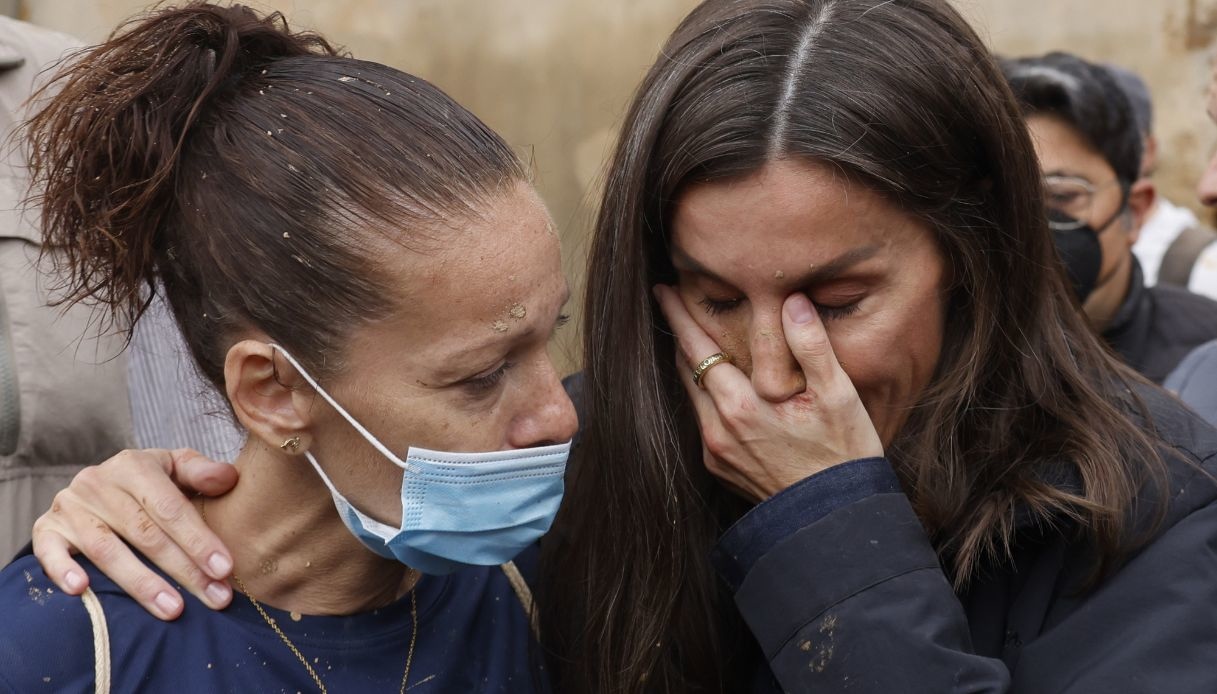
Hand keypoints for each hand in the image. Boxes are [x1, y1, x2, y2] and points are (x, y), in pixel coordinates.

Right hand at [31, 448, 238, 619]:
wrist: (98, 485)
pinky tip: (82, 590)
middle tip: (214, 597)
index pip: (170, 507)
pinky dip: (63, 570)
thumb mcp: (175, 468)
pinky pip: (49, 551)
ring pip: (107, 549)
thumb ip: (201, 472)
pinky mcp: (47, 528)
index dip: (198, 539)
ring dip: (141, 583)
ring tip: (173, 609)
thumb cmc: (149, 483)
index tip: (225, 568)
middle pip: (145, 533)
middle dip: (183, 569)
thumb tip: (228, 478)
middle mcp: (98, 483)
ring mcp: (70, 507)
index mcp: (134, 466)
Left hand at [654, 285, 882, 500]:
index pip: (697, 348)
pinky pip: (702, 421)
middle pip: (686, 369)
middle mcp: (717, 429)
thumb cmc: (842, 455)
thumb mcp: (838, 395)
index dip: (679, 316)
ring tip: (693, 338)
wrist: (834, 518)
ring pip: (692, 396)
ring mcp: (715, 452)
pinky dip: (705, 396)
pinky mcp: (720, 467)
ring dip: (691, 365)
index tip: (663, 291)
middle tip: (672, 303)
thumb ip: (811, 345)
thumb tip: (793, 301)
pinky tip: (717, 385)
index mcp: (740, 406)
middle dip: (680, 335)